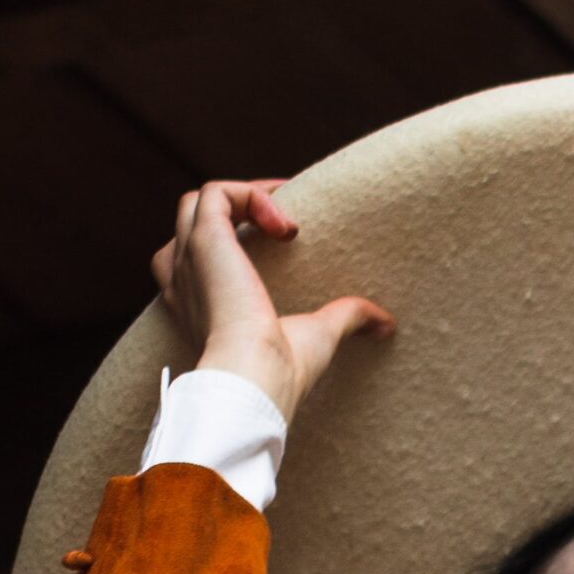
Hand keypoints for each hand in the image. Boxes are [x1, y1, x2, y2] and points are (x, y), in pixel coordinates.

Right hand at [149, 178, 394, 427]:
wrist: (257, 381)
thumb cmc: (280, 371)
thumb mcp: (318, 336)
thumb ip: (346, 319)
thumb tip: (385, 324)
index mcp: (202, 304)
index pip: (201, 255)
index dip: (238, 235)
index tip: (287, 234)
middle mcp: (187, 280)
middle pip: (191, 219)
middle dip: (237, 207)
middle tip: (284, 221)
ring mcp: (189, 259)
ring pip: (197, 201)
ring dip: (243, 197)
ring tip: (286, 221)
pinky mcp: (204, 241)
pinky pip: (217, 193)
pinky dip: (252, 195)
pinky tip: (287, 227)